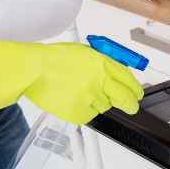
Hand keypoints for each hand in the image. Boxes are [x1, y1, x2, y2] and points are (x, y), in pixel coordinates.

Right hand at [23, 43, 143, 123]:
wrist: (33, 70)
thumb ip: (103, 64)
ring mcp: (90, 97)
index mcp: (103, 62)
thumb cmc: (54, 59)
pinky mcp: (80, 111)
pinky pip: (90, 115)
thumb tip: (118, 74)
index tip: (137, 93)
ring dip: (98, 102)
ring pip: (105, 106)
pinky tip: (72, 99)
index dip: (135, 88)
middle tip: (131, 106)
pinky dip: (84, 110)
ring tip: (79, 91)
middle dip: (130, 104)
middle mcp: (100, 80)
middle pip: (125, 98)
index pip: (128, 79)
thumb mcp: (85, 53)